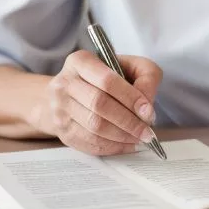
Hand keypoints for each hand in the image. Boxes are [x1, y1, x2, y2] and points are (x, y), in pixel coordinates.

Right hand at [39, 50, 162, 155]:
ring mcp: (60, 108)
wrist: (69, 92)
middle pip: (99, 105)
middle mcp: (65, 83)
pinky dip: (112, 147)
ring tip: (140, 138)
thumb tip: (146, 106)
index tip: (148, 112)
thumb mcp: (129, 65)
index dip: (130, 97)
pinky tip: (126, 144)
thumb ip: (145, 77)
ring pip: (94, 127)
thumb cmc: (106, 77)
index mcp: (80, 61)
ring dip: (122, 137)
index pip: (107, 80)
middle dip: (128, 121)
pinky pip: (88, 143)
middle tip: (147, 131)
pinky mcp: (62, 130)